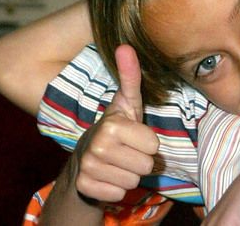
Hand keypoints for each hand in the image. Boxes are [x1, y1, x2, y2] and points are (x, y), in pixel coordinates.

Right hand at [73, 45, 159, 200]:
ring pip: (133, 182)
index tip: (134, 136)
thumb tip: (125, 45)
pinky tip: (108, 176)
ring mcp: (88, 169)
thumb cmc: (116, 127)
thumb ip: (130, 76)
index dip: (148, 142)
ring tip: (118, 162)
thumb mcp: (127, 102)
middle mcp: (97, 147)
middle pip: (146, 166)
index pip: (154, 145)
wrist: (85, 157)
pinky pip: (118, 195)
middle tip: (127, 151)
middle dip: (140, 160)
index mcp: (112, 125)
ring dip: (129, 174)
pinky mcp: (86, 188)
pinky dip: (116, 189)